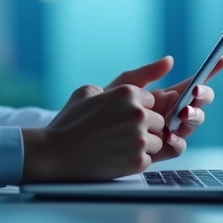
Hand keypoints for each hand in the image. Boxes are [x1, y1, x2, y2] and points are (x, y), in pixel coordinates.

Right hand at [21, 83, 164, 182]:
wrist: (54, 153)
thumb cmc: (70, 121)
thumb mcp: (89, 90)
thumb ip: (124, 80)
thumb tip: (168, 61)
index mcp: (127, 93)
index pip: (151, 100)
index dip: (136, 109)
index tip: (119, 117)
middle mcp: (137, 114)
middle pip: (158, 121)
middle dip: (143, 127)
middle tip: (118, 133)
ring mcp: (138, 139)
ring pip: (156, 142)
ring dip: (142, 145)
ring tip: (117, 146)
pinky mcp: (137, 162)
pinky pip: (148, 159)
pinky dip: (135, 160)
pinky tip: (115, 157)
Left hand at [105, 55, 222, 162]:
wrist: (82, 137)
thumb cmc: (100, 111)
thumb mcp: (122, 88)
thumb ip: (145, 74)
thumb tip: (170, 61)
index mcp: (164, 97)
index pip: (190, 84)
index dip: (208, 73)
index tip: (221, 61)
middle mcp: (170, 114)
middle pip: (198, 104)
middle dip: (203, 96)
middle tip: (195, 93)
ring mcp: (168, 133)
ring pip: (191, 123)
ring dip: (192, 116)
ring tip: (182, 113)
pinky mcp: (161, 152)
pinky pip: (179, 146)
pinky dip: (178, 140)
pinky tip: (170, 135)